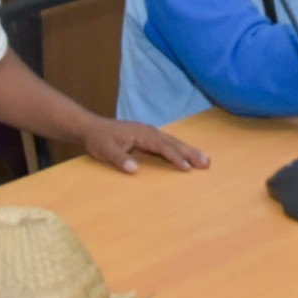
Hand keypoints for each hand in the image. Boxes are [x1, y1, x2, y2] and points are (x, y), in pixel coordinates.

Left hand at [82, 118, 209, 173]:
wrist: (91, 127)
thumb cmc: (99, 139)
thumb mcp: (105, 150)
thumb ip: (119, 159)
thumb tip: (134, 169)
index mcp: (142, 134)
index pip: (162, 147)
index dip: (175, 157)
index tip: (187, 168)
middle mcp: (149, 131)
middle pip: (173, 143)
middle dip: (190, 153)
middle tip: (206, 162)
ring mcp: (150, 133)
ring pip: (173, 142)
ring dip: (189, 150)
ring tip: (205, 159)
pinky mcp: (148, 137)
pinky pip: (168, 143)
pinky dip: (180, 148)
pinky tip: (188, 154)